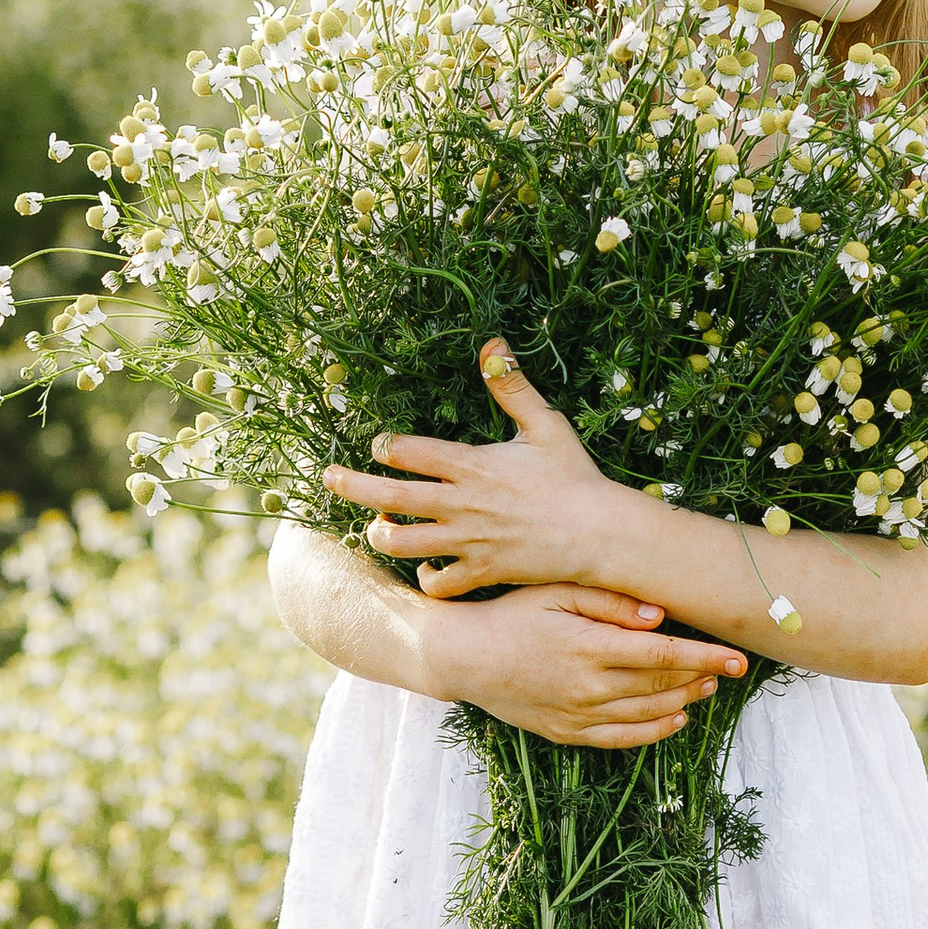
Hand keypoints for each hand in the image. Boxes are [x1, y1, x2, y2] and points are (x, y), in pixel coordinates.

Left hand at [325, 342, 624, 598]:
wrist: (599, 533)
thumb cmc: (574, 476)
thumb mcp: (545, 424)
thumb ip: (512, 386)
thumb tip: (493, 344)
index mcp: (470, 464)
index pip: (407, 452)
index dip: (384, 446)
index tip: (379, 444)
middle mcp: (460, 504)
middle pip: (388, 496)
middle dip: (351, 485)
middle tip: (328, 478)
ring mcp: (467, 541)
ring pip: (402, 543)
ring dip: (381, 534)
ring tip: (376, 527)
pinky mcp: (481, 572)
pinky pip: (438, 583)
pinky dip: (425, 578)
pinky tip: (424, 568)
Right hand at [424, 581, 746, 749]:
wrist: (463, 657)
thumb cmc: (511, 613)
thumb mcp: (557, 591)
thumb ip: (610, 602)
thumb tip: (659, 617)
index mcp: (590, 647)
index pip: (664, 656)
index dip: (706, 656)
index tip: (738, 657)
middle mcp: (588, 687)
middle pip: (662, 686)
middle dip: (701, 677)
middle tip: (727, 668)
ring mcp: (578, 715)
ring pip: (648, 715)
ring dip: (685, 703)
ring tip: (708, 688)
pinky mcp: (567, 733)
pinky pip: (622, 739)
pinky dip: (654, 732)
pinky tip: (676, 720)